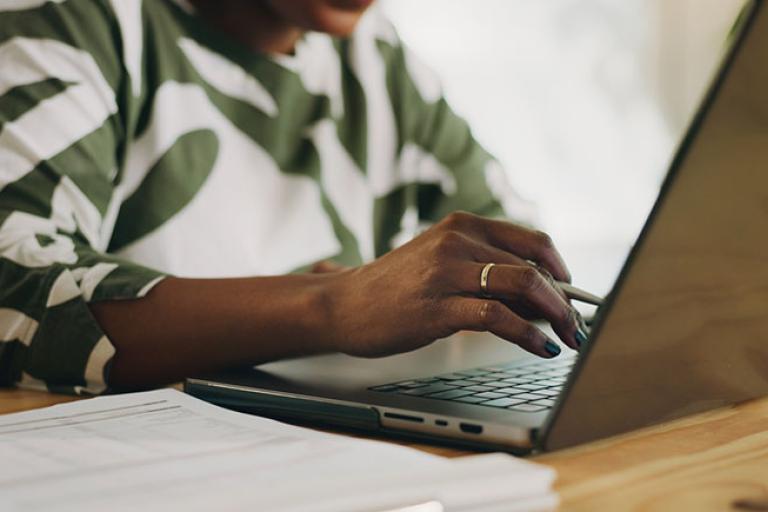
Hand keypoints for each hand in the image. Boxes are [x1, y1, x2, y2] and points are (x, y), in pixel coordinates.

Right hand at [325, 212, 587, 358]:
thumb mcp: (440, 262)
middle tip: (576, 324)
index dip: (560, 267)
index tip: (571, 292)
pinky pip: (498, 317)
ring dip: (555, 315)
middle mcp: (457, 240)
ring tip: (568, 337)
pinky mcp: (438, 307)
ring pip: (522, 284)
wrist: (344, 303)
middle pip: (533, 264)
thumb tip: (540, 297)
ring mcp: (447, 272)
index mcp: (462, 225)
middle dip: (564, 299)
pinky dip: (529, 335)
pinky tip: (541, 347)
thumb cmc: (394, 287)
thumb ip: (484, 271)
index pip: (531, 240)